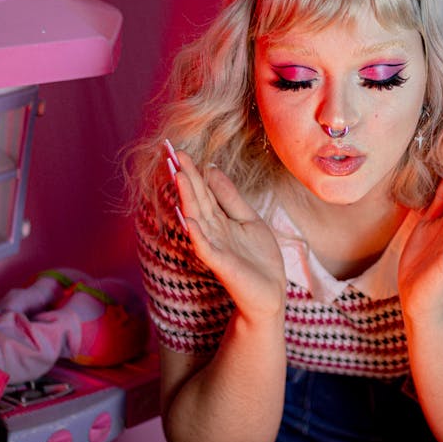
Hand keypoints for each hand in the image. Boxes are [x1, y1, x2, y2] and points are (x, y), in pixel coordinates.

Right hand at [170, 149, 285, 321]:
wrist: (270, 292)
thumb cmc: (259, 259)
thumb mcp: (248, 219)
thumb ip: (230, 196)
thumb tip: (212, 167)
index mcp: (219, 219)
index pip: (202, 190)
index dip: (193, 170)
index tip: (179, 149)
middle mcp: (212, 230)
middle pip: (197, 199)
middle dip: (185, 177)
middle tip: (172, 153)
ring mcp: (215, 246)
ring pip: (197, 217)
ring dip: (187, 197)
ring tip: (178, 175)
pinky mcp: (221, 264)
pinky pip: (205, 247)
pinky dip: (197, 234)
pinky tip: (189, 219)